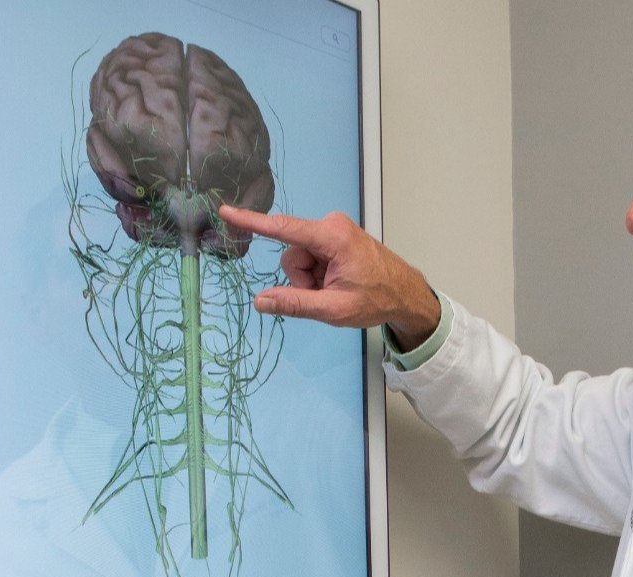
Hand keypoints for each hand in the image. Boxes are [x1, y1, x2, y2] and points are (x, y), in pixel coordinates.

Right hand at [217, 206, 439, 347]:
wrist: (406, 294)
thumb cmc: (377, 300)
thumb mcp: (334, 309)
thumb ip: (295, 303)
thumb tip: (260, 301)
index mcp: (333, 238)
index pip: (284, 229)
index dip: (252, 222)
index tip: (226, 211)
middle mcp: (332, 225)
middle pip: (292, 253)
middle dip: (303, 278)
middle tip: (329, 293)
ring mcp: (334, 229)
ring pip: (300, 257)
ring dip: (311, 278)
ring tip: (336, 287)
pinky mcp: (335, 235)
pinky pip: (311, 255)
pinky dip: (319, 273)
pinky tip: (339, 280)